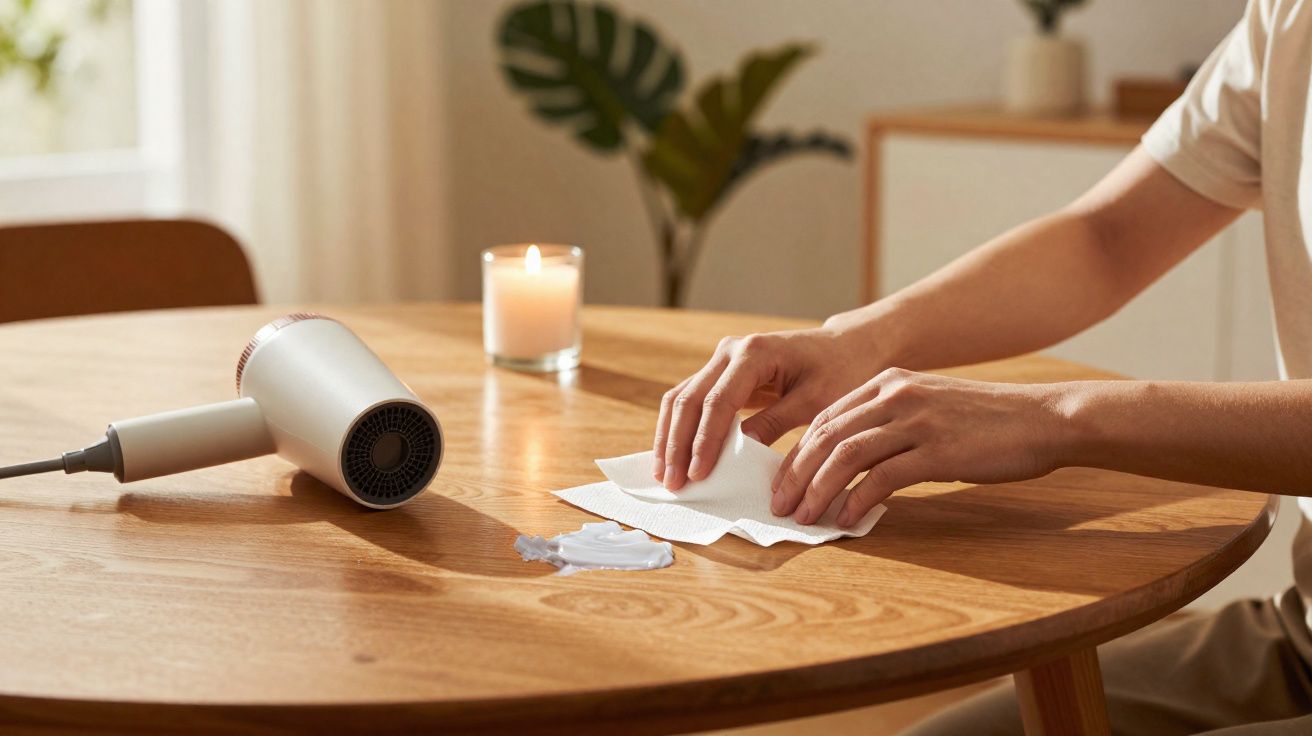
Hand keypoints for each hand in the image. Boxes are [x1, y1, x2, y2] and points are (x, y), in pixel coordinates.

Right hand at [653, 320, 880, 490]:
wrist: (846, 348)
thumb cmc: (839, 372)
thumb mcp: (814, 402)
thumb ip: (774, 423)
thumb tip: (737, 455)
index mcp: (754, 353)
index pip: (718, 402)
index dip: (704, 441)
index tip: (697, 475)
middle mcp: (730, 351)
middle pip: (689, 399)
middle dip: (677, 444)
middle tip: (673, 483)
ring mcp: (721, 360)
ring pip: (681, 398)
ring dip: (670, 437)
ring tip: (664, 475)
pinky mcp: (721, 373)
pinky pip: (690, 400)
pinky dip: (679, 429)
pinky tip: (673, 456)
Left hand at [772, 368, 1069, 526]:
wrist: (1045, 419)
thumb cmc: (989, 422)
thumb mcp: (931, 407)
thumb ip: (891, 425)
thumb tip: (852, 466)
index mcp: (890, 382)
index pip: (826, 417)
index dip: (798, 452)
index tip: (783, 482)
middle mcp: (897, 395)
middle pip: (827, 436)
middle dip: (796, 473)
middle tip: (781, 505)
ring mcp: (917, 420)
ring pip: (846, 455)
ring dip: (818, 490)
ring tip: (805, 517)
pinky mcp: (937, 450)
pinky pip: (881, 477)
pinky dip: (857, 500)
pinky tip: (847, 519)